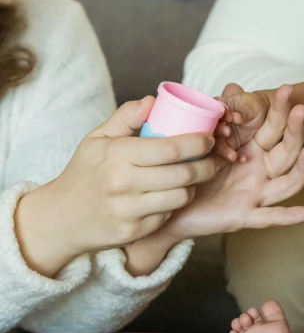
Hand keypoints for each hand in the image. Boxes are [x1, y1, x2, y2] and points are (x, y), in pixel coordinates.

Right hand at [15, 97, 218, 276]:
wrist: (60, 217)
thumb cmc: (84, 173)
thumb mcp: (97, 139)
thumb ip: (125, 117)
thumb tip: (153, 100)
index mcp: (118, 155)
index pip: (171, 148)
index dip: (198, 142)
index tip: (209, 139)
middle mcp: (124, 183)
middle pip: (184, 173)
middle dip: (207, 165)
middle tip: (213, 159)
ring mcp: (129, 210)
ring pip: (181, 196)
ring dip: (195, 186)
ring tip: (195, 176)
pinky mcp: (134, 231)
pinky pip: (168, 214)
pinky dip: (176, 203)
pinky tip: (174, 194)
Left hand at [157, 86, 303, 241]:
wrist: (169, 210)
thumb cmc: (187, 173)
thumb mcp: (197, 141)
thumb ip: (213, 116)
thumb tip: (230, 86)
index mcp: (251, 152)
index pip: (273, 129)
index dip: (281, 110)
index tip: (286, 89)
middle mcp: (259, 172)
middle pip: (287, 151)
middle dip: (296, 129)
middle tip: (302, 109)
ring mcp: (255, 195)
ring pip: (287, 183)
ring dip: (303, 167)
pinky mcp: (243, 216)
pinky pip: (269, 217)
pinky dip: (288, 216)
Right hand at [212, 83, 283, 161]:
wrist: (263, 118)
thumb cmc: (254, 107)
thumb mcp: (251, 106)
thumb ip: (243, 112)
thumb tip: (234, 116)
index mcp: (218, 108)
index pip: (210, 112)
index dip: (214, 116)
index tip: (227, 119)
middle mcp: (215, 123)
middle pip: (208, 130)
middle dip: (217, 133)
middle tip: (228, 133)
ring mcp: (219, 136)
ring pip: (215, 145)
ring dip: (223, 150)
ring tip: (233, 155)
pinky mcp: (226, 147)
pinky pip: (225, 154)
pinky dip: (233, 157)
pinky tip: (243, 159)